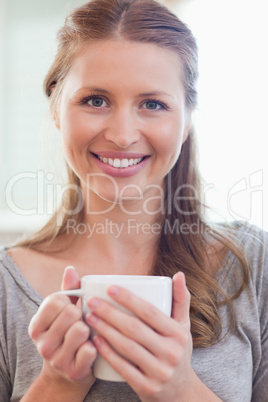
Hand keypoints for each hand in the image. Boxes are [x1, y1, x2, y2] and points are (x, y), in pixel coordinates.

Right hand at [28, 267, 96, 397]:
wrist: (68, 372)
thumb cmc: (68, 333)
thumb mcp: (63, 312)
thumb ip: (68, 291)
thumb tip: (70, 269)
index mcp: (36, 326)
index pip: (55, 300)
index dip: (68, 300)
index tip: (70, 307)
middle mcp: (42, 344)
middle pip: (70, 313)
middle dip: (80, 314)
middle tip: (80, 322)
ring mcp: (57, 360)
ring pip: (80, 330)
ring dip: (89, 330)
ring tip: (87, 334)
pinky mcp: (73, 372)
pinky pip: (90, 349)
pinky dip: (95, 346)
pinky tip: (92, 348)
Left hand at [86, 272, 195, 400]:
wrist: (181, 392)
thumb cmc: (178, 351)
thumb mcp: (184, 326)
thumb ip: (181, 299)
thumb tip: (179, 274)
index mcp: (178, 334)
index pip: (150, 312)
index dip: (129, 299)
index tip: (110, 288)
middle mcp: (171, 353)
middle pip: (134, 329)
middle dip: (110, 313)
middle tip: (92, 302)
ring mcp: (159, 372)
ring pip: (127, 347)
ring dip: (105, 330)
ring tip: (90, 317)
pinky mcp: (147, 388)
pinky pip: (123, 368)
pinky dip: (108, 353)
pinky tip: (95, 340)